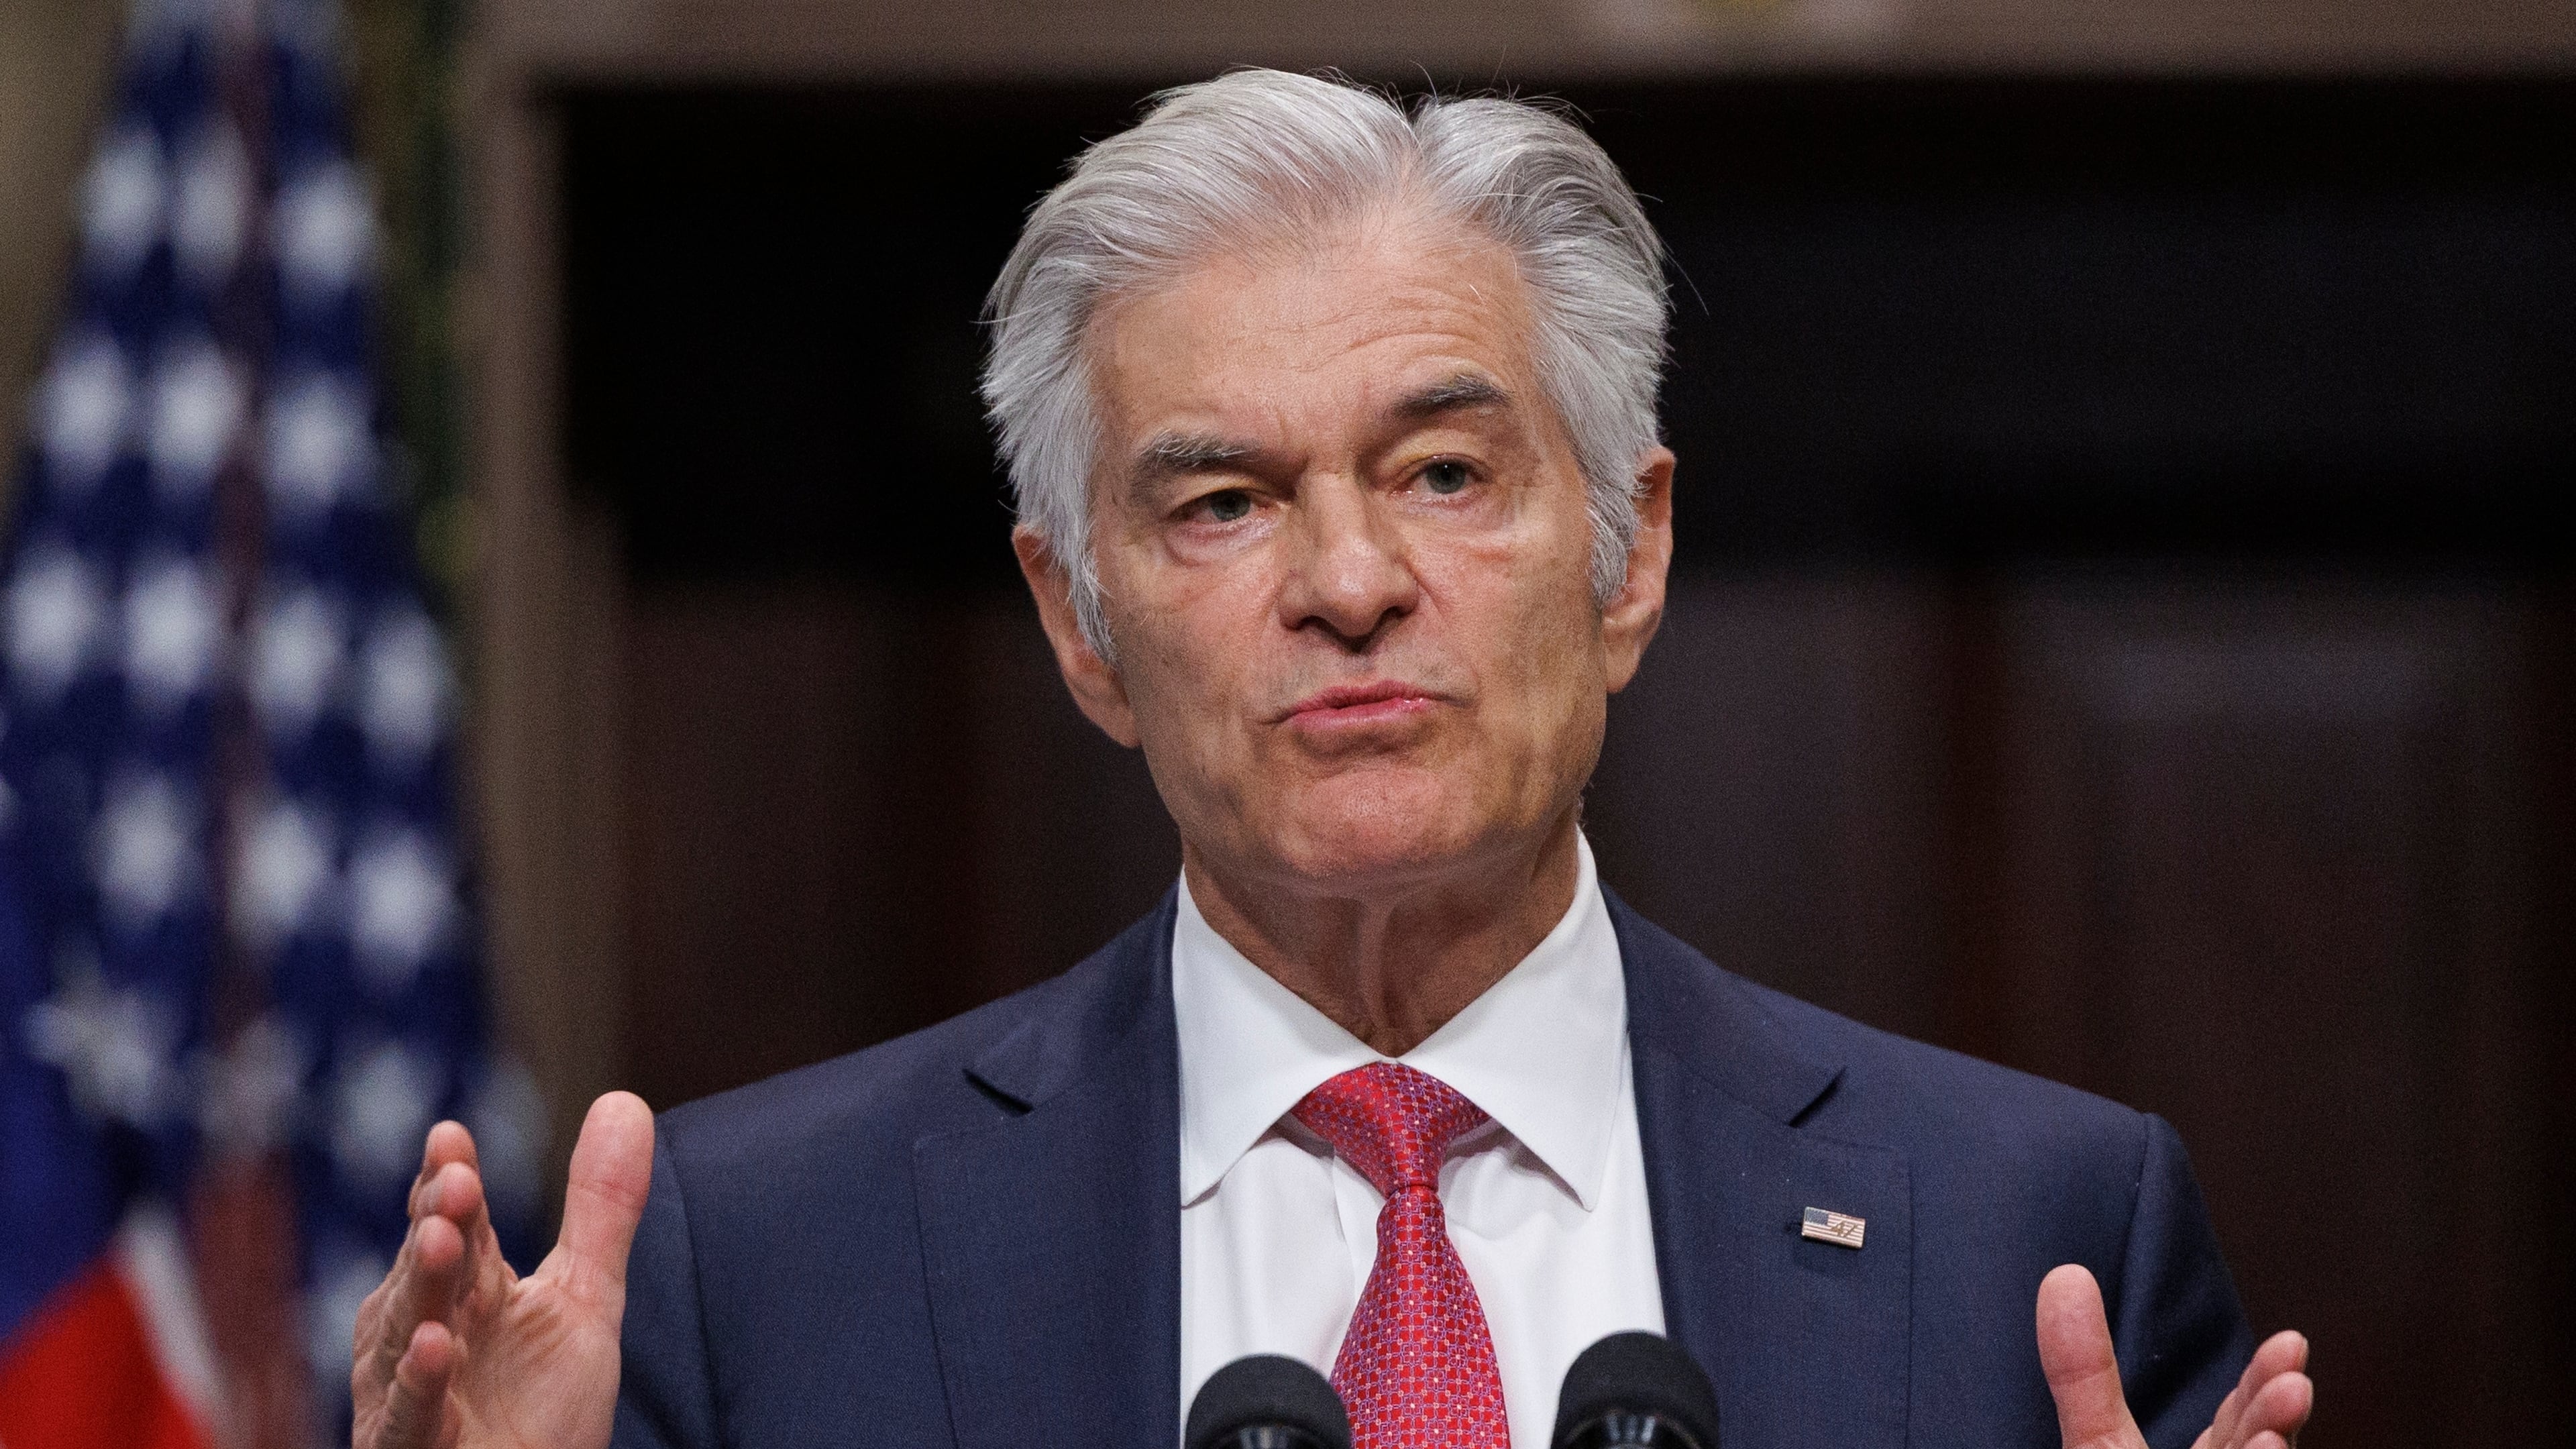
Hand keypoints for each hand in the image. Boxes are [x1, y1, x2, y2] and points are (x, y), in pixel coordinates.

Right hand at [352, 1092, 653, 1448]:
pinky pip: (409, 1416)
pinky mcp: (412, 1448)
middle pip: (430, 1265)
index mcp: (466, 1286)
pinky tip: (435, 1348)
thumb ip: (601, 1209)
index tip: (451, 1136)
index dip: (449, 1180)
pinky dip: (417, 1384)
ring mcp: (409, 1391)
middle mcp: (426, 1327)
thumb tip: (624, 1100)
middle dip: (438, 1219)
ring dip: (422, 1284)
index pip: (456, 1221)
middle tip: (457, 1176)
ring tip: (442, 1236)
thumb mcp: (585, 1297)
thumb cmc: (544, 1406)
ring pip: (407, 1329)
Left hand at [2037, 1263, 2311, 1448]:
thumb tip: (2064, 1277)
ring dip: (2272, 1447)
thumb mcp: (2094, 1439)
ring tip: (2281, 1420)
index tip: (2291, 1342)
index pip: (2240, 1423)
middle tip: (2294, 1379)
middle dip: (2275, 1413)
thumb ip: (2083, 1371)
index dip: (2264, 1385)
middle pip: (2255, 1445)